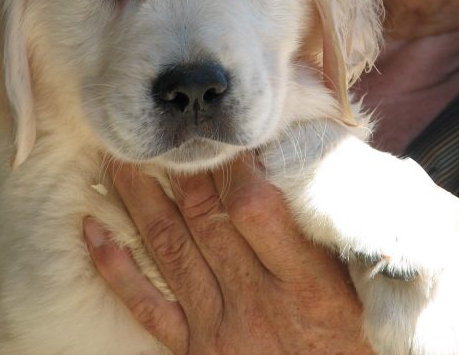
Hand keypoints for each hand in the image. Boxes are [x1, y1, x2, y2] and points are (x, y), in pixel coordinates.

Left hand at [83, 153, 374, 353]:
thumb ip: (338, 232)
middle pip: (204, 218)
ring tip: (118, 157)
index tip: (227, 134)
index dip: (235, 165)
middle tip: (160, 127)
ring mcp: (219, 329)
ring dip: (138, 199)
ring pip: (168, 248)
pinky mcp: (194, 351)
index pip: (253, 208)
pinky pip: (145, 306)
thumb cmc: (360, 340)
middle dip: (179, 167)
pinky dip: (114, 268)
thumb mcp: (366, 289)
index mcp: (307, 286)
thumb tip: (310, 164)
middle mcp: (256, 305)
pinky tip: (92, 230)